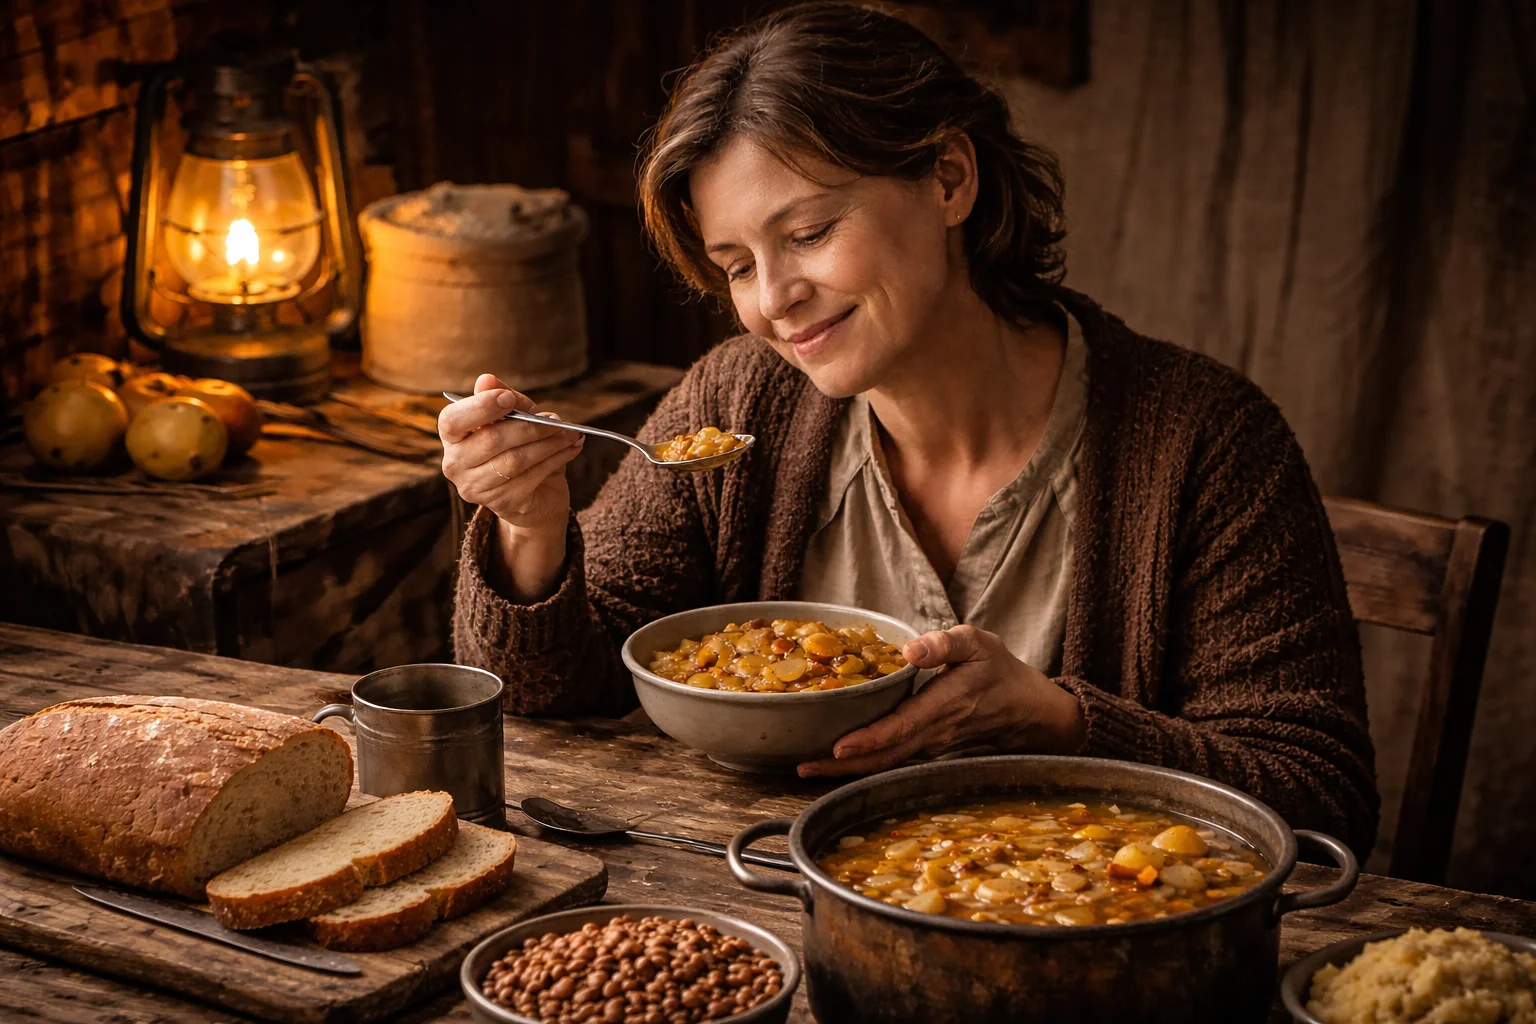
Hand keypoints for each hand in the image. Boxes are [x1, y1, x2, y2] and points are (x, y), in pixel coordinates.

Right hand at [439, 373, 583, 531]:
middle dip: (530, 427)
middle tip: (557, 420)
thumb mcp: (516, 416)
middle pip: (491, 440)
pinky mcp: (500, 504)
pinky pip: (530, 478)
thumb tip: (486, 379)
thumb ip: (505, 398)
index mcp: (453, 435)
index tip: (508, 399)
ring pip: (514, 460)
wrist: (537, 492)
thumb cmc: (520, 445)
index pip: (452, 420)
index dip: (480, 408)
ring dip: (548, 444)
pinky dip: (555, 460)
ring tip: (571, 434)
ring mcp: (475, 487)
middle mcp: (455, 464)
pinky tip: (571, 449)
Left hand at [797, 624, 1084, 777]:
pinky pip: (893, 760)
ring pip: (886, 762)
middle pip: (885, 756)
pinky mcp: (927, 748)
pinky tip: (838, 761)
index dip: (870, 739)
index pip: (901, 727)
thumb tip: (910, 651)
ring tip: (809, 767)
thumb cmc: (998, 669)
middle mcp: (934, 733)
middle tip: (803, 767)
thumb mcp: (978, 643)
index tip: (838, 746)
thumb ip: (944, 644)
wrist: (1025, 708)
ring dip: (849, 769)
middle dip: (844, 765)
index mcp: (943, 705)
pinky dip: (865, 763)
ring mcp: (930, 746)